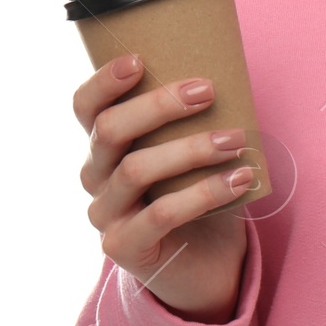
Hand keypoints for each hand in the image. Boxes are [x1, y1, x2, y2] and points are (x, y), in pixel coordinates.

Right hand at [74, 54, 251, 323]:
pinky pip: (161, 214)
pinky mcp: (124, 248)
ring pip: (136, 170)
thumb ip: (193, 119)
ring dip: (191, 148)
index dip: (104, 81)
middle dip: (159, 105)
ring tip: (236, 139)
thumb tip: (230, 72)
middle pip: (109, 131)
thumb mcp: (191, 151)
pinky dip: (205, 192)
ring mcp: (105, 215)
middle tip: (208, 90)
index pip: (86, 108)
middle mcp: (95, 178)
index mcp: (105, 147)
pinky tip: (239, 179)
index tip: (140, 59)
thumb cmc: (199, 194)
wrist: (206, 266)